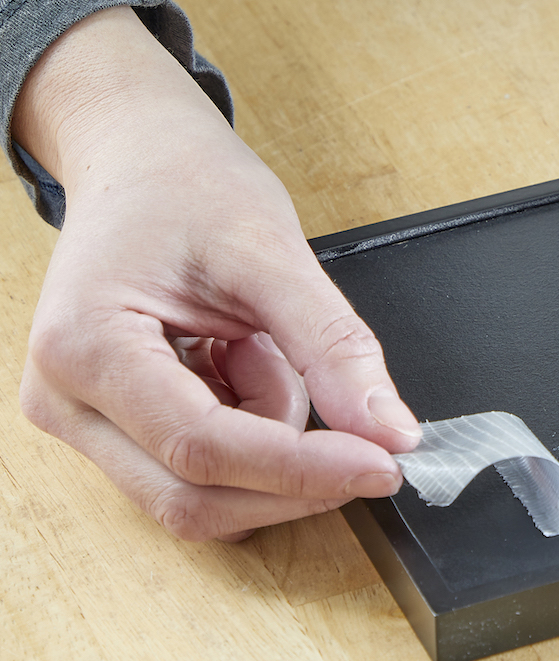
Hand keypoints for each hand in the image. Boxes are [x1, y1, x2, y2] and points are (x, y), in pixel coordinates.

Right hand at [14, 7, 421, 541]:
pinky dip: (255, 436)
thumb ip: (332, 347)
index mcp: (87, 346)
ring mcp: (86, 422)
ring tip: (267, 353)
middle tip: (364, 436)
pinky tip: (247, 367)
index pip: (202, 448)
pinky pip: (202, 473)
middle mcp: (68, 400)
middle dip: (293, 479)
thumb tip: (390, 431)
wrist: (142, 163)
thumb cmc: (188, 189)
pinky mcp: (117, 430)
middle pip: (194, 497)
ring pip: (202, 497)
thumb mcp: (272, 252)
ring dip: (271, 449)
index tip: (383, 465)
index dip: (302, 469)